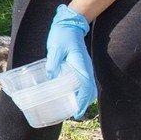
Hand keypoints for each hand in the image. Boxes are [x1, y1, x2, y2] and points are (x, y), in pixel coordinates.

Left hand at [45, 4, 97, 118]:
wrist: (69, 24)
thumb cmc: (62, 35)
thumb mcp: (56, 48)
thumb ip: (53, 62)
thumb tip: (50, 76)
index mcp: (81, 64)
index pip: (86, 86)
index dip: (83, 101)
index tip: (78, 113)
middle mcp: (85, 68)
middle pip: (90, 90)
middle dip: (84, 104)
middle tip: (75, 115)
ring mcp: (83, 67)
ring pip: (88, 87)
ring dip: (83, 98)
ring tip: (73, 109)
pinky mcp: (79, 66)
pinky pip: (82, 81)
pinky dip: (80, 91)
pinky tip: (70, 95)